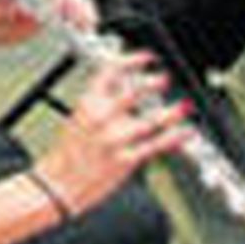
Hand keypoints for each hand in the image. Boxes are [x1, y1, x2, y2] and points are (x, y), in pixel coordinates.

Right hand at [38, 53, 189, 214]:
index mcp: (88, 103)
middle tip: (164, 79)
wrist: (58, 186)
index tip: (146, 58)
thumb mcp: (78, 118)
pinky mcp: (125, 160)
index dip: (133, 61)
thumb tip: (126, 88)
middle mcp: (102, 118)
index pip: (112, 71)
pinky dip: (175, 137)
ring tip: (183, 105)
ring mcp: (115, 140)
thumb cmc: (67, 154)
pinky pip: (156, 145)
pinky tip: (186, 131)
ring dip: (171, 112)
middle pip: (134, 93)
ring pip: (151, 120)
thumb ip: (102, 103)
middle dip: (153, 83)